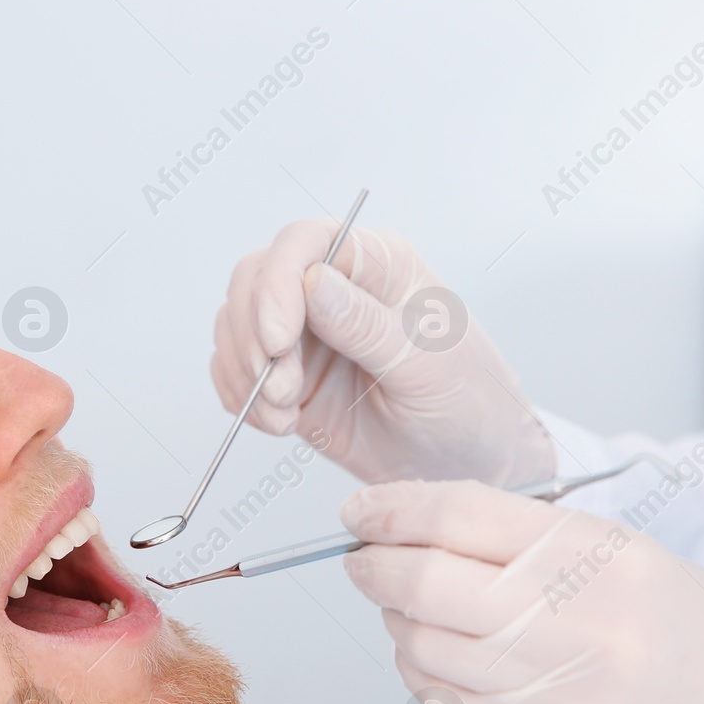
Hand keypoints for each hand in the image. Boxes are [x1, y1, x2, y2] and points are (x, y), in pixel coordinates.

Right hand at [212, 221, 554, 487]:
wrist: (467, 462)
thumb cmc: (468, 402)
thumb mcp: (426, 364)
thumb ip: (367, 325)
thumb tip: (312, 284)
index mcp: (377, 265)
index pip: (305, 242)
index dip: (277, 284)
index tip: (278, 340)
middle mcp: (334, 289)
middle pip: (255, 280)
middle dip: (254, 337)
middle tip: (281, 389)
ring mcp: (306, 333)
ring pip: (236, 325)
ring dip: (246, 373)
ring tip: (285, 412)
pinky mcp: (287, 375)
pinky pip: (235, 370)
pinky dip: (241, 398)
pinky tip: (278, 420)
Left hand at [339, 479, 703, 703]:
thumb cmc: (696, 634)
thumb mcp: (627, 555)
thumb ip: (525, 539)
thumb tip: (415, 527)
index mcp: (599, 558)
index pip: (459, 517)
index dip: (392, 509)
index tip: (360, 510)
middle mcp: (577, 626)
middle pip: (425, 585)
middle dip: (373, 566)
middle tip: (363, 557)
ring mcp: (558, 700)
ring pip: (423, 652)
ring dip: (396, 625)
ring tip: (411, 610)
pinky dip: (424, 677)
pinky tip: (440, 660)